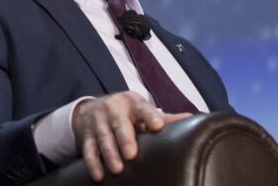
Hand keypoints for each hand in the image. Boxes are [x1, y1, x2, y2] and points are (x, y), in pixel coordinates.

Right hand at [71, 92, 192, 181]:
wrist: (90, 108)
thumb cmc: (125, 112)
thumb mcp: (141, 110)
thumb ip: (163, 117)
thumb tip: (191, 119)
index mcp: (131, 102)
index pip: (142, 108)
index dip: (150, 116)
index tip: (158, 126)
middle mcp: (112, 109)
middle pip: (119, 124)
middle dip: (124, 139)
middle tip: (130, 155)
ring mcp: (97, 121)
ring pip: (103, 138)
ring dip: (108, 154)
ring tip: (116, 169)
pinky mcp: (86, 134)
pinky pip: (88, 149)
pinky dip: (92, 162)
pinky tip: (98, 175)